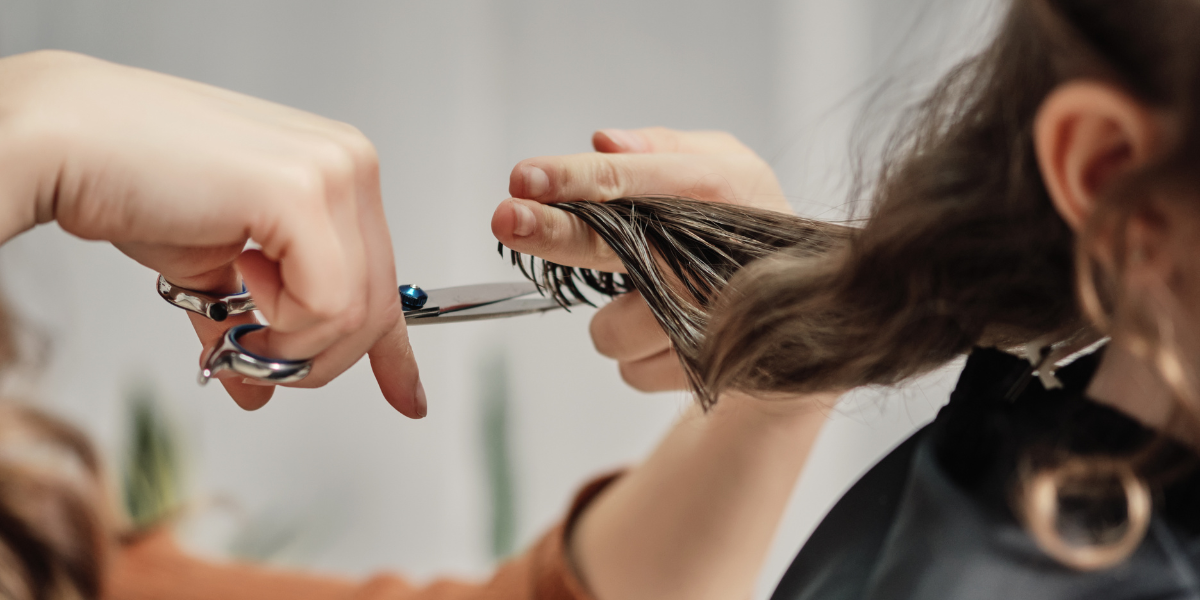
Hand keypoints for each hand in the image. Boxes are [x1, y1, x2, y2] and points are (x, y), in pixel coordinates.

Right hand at [0, 51, 422, 416]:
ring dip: (286, 343)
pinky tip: (235, 275)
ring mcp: (334, 172)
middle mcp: (350, 164)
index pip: (386, 279)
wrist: (65, 143)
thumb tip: (259, 389)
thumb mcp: (212, 268)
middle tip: (251, 356)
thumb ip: (250, 322)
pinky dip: (278, 322)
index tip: (407, 398)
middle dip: (313, 357)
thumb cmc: (131, 186)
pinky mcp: (302, 192)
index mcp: (339, 173)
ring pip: (354, 313)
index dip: (394, 351)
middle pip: (375, 307)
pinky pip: (326, 303)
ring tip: (233, 311)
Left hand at [491, 127, 787, 392]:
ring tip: (654, 307)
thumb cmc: (745, 225)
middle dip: (554, 233)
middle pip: (614, 244)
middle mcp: (715, 254)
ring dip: (614, 321)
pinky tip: (672, 338)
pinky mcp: (709, 372)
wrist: (808, 320)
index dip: (574, 178)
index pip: (631, 177)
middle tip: (507, 218)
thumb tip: (603, 141)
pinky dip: (639, 357)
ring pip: (611, 330)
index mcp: (720, 187)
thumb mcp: (721, 166)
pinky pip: (632, 371)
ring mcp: (715, 319)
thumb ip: (662, 149)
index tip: (523, 177)